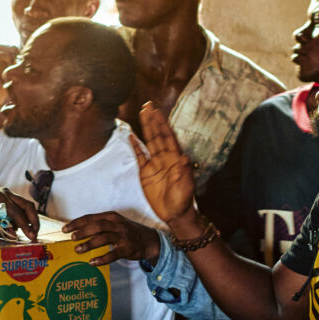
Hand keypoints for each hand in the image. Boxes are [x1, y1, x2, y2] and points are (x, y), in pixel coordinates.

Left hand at [0, 188, 39, 240]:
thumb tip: (15, 236)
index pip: (17, 212)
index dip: (26, 226)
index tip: (32, 237)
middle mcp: (5, 193)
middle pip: (27, 206)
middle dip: (33, 221)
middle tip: (35, 235)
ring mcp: (7, 195)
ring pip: (25, 207)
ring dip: (27, 220)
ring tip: (24, 234)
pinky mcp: (6, 200)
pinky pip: (19, 208)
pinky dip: (20, 219)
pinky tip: (14, 228)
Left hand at [62, 212, 160, 265]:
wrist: (149, 241)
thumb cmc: (127, 232)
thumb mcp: (114, 223)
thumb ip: (99, 224)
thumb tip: (78, 230)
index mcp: (111, 217)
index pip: (90, 217)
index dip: (77, 223)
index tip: (65, 228)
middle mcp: (116, 225)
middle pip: (96, 226)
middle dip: (82, 231)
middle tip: (71, 237)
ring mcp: (122, 236)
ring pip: (103, 238)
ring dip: (89, 244)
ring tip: (78, 250)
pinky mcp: (127, 249)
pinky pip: (113, 254)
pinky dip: (102, 259)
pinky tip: (92, 262)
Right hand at [135, 102, 196, 224]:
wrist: (174, 214)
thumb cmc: (183, 201)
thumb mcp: (186, 187)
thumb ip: (184, 172)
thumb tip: (184, 157)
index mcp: (175, 159)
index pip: (167, 137)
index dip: (162, 124)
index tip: (158, 111)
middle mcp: (165, 158)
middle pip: (157, 135)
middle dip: (153, 120)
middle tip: (148, 105)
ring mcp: (155, 164)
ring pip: (149, 142)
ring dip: (146, 128)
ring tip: (142, 114)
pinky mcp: (146, 173)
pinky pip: (140, 156)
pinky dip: (135, 146)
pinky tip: (132, 136)